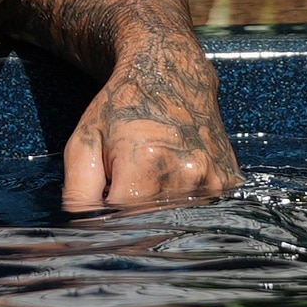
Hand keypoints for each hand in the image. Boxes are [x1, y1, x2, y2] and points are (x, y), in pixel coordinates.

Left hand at [59, 58, 238, 209]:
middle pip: (150, 227)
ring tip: (149, 178)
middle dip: (131, 220)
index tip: (101, 213)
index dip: (106, 225)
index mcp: (147, 162)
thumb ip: (78, 193)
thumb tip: (80, 233)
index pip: (121, 224)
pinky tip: (172, 177)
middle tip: (123, 190)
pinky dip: (181, 205)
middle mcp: (186, 173)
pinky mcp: (228, 181)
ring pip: (176, 222)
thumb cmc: (122, 107)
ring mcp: (213, 179)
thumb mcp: (85, 143)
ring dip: (157, 213)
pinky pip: (200, 211)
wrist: (171, 72)